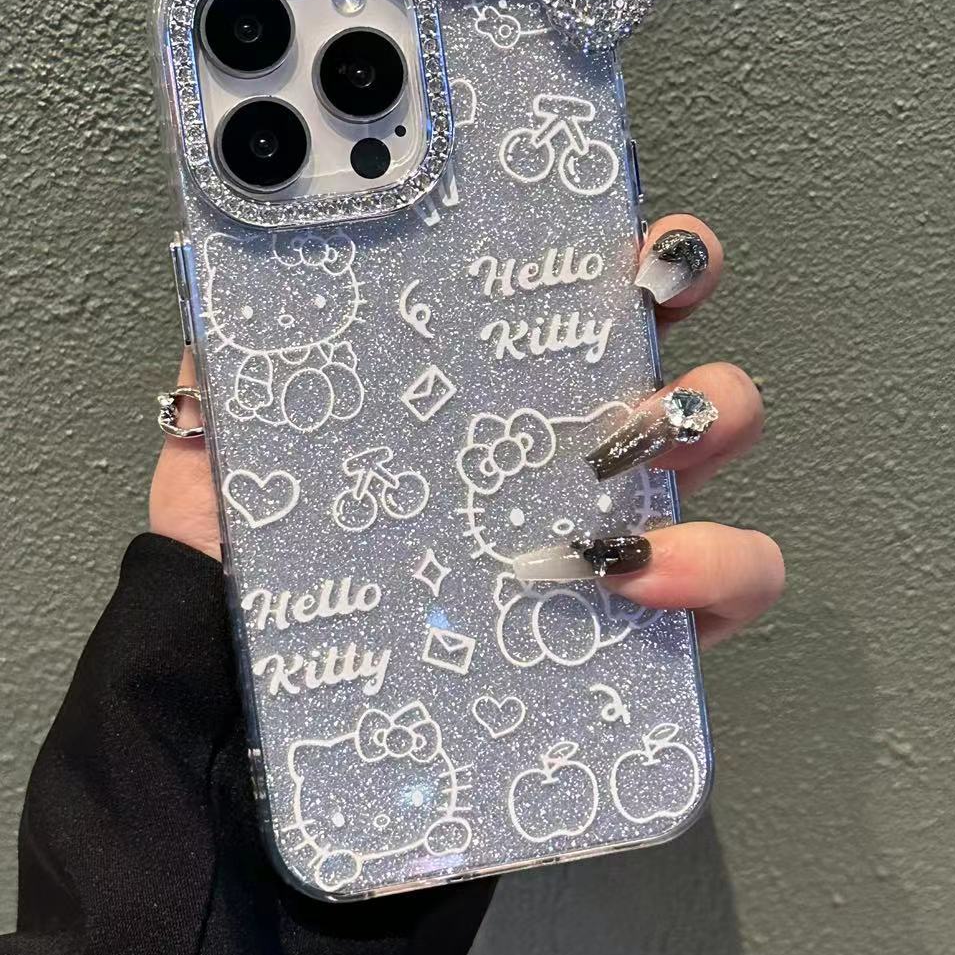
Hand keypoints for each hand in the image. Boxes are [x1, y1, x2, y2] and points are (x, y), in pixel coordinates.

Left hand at [149, 212, 782, 645]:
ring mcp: (602, 539)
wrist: (249, 715)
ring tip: (628, 457)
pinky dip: (711, 571)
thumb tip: (239, 286)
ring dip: (709, 433)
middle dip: (682, 326)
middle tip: (635, 347)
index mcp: (486, 406)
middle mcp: (558, 460)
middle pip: (668, 363)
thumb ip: (235, 367)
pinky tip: (636, 571)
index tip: (637, 239)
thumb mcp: (234, 453)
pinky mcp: (627, 637)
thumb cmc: (258, 579)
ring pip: (717, 462)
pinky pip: (721, 595)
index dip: (632, 261)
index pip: (581, 311)